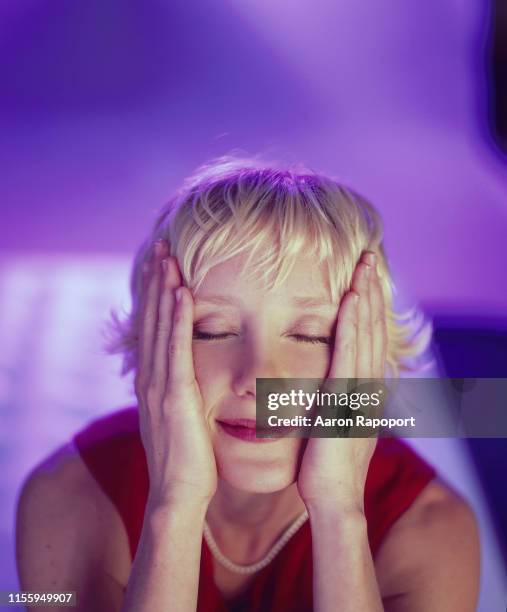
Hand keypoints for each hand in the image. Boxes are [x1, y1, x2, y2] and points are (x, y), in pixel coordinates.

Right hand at [134, 239, 216, 509]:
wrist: (179, 495)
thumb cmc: (187, 460)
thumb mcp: (178, 419)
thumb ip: (178, 393)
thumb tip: (187, 378)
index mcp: (153, 381)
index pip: (153, 328)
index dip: (155, 295)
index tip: (161, 265)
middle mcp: (151, 377)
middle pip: (152, 320)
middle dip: (155, 281)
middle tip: (159, 246)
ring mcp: (160, 385)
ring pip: (161, 327)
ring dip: (163, 289)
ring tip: (166, 256)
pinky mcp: (175, 395)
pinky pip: (177, 349)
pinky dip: (178, 319)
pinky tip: (181, 292)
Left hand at [297, 251, 386, 513]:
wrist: (332, 498)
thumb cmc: (326, 464)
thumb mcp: (336, 423)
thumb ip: (336, 399)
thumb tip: (330, 382)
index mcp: (363, 388)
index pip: (369, 337)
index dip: (369, 306)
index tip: (363, 277)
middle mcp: (367, 384)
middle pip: (373, 328)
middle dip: (372, 291)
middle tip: (370, 258)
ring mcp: (359, 391)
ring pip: (365, 335)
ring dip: (366, 298)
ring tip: (365, 265)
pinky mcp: (345, 400)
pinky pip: (349, 355)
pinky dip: (352, 326)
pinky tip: (351, 300)